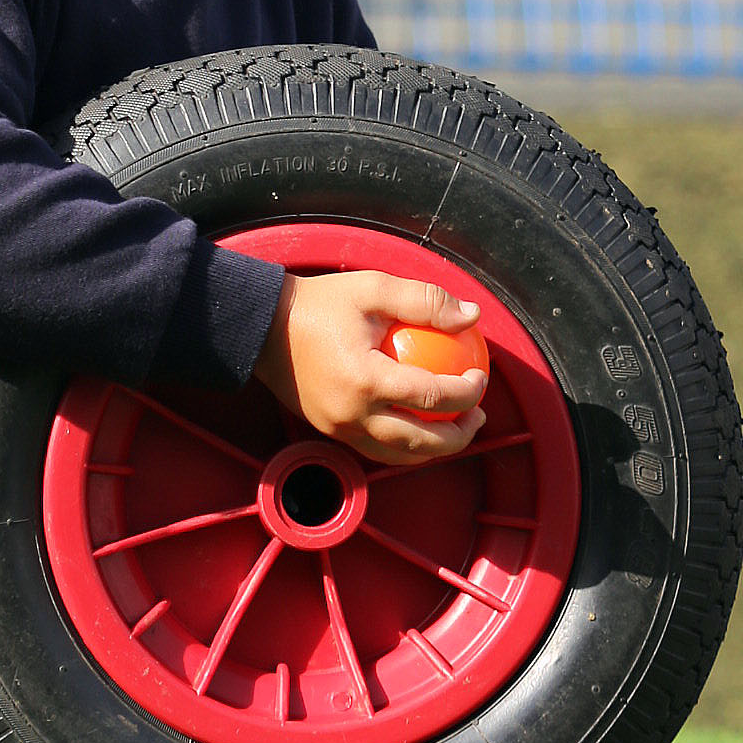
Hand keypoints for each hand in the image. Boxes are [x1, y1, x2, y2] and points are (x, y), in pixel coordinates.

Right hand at [253, 271, 487, 466]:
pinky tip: (418, 425)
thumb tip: (471, 315)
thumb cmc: (320, 304)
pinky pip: (375, 448)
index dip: (468, 391)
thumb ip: (425, 301)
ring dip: (434, 448)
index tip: (480, 376)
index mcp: (366, 380)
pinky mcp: (329, 432)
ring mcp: (339, 429)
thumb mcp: (373, 289)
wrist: (262, 326)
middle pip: (421, 441)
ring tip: (454, 427)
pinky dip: (404, 444)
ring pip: (399, 454)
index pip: (433, 396)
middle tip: (478, 415)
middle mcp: (353, 414)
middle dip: (460, 435)